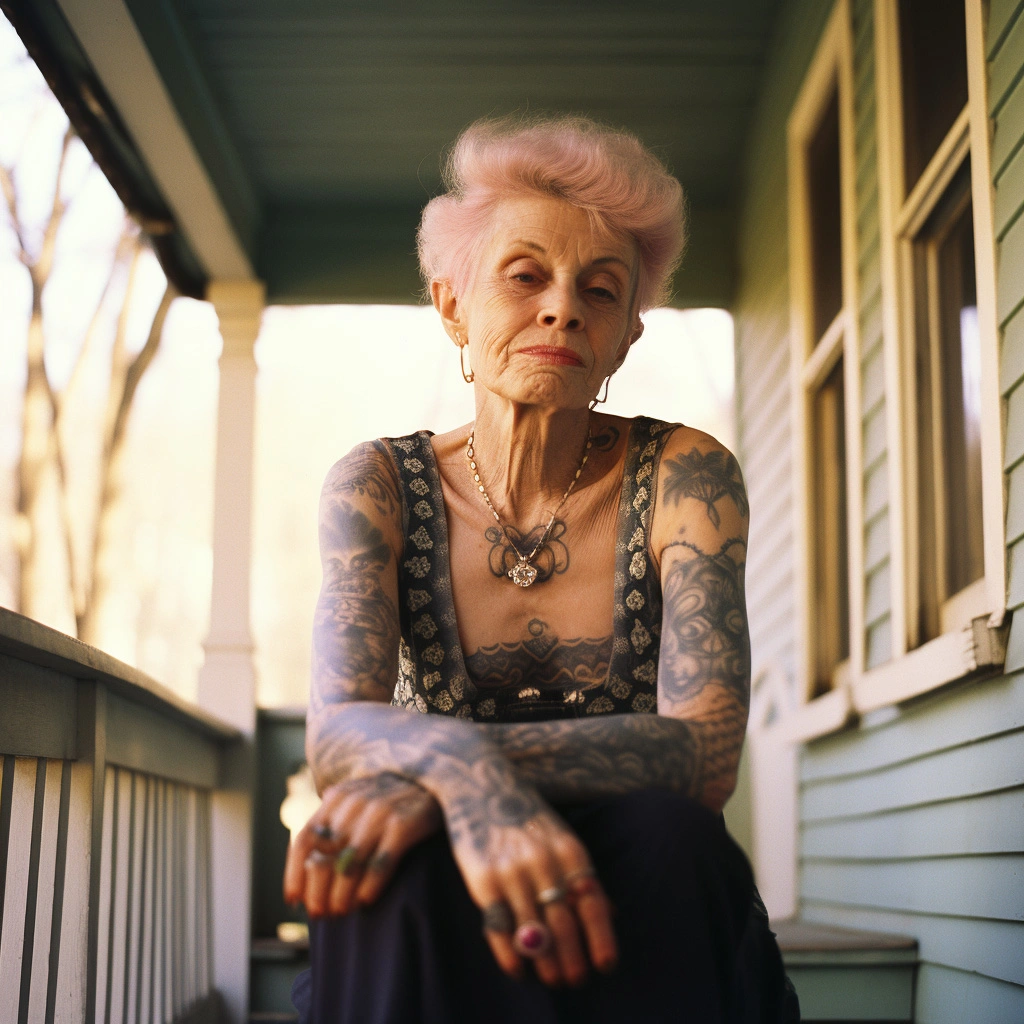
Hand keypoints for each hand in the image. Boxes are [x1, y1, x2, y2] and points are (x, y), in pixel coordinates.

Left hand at [284, 772, 441, 915]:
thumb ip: (334, 821)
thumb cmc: (391, 797)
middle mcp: (354, 804)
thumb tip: (308, 865)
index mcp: (337, 798)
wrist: (435, 776)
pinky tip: (366, 901)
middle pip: (324, 859)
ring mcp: (379, 813)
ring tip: (343, 912)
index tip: (294, 901)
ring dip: (342, 897)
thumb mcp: (358, 799)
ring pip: (349, 866)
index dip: (294, 875)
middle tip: (322, 913)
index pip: (305, 841)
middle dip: (318, 893)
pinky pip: (379, 864)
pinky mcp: (404, 824)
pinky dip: (369, 888)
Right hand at [440, 763, 617, 987]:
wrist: (480, 782)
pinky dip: (510, 955)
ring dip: (545, 963)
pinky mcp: (482, 879)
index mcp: (570, 850)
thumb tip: (613, 914)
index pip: (593, 903)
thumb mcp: (562, 836)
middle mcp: (544, 861)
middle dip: (573, 961)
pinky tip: (519, 968)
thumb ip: (583, 874)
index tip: (606, 966)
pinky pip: (499, 928)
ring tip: (552, 978)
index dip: (602, 938)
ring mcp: (512, 871)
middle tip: (575, 980)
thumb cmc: (527, 816)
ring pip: (534, 932)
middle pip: (565, 925)